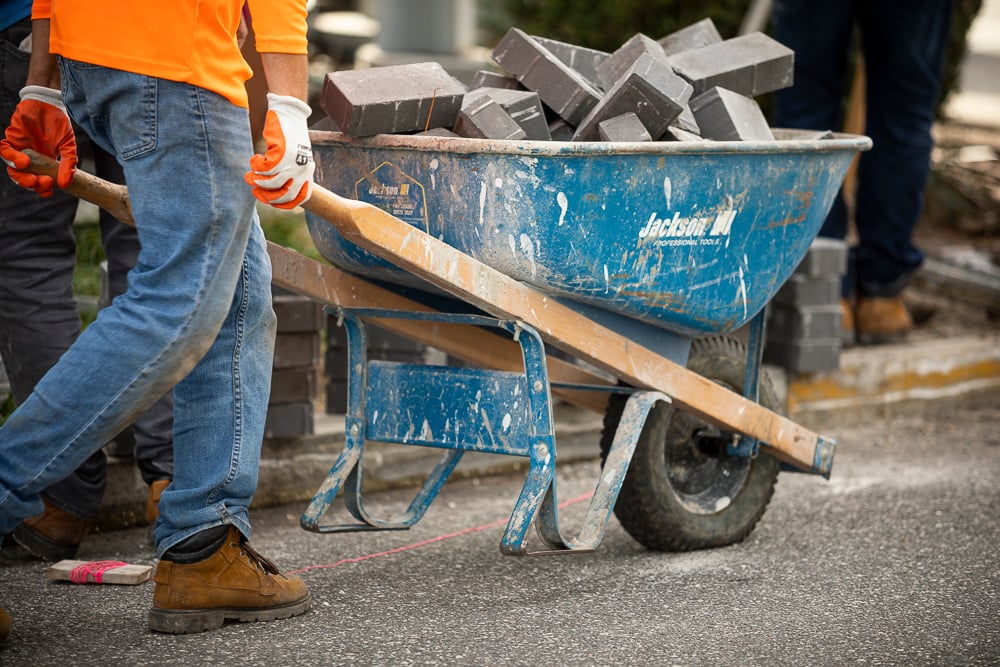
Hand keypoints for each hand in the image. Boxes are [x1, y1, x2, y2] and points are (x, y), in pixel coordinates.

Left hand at [0, 85, 76, 196]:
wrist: (49, 103)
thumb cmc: (59, 123)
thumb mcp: (69, 145)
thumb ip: (68, 164)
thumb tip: (65, 184)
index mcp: (44, 162)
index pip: (38, 181)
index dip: (41, 189)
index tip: (49, 191)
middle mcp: (30, 158)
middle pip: (23, 179)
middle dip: (32, 185)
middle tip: (44, 183)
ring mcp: (19, 149)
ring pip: (12, 169)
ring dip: (21, 177)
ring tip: (34, 177)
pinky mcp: (11, 138)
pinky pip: (4, 151)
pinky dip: (12, 158)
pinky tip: (24, 161)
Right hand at [245, 93, 313, 208]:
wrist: (291, 113)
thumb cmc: (290, 135)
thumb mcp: (296, 157)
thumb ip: (289, 172)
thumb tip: (272, 188)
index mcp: (307, 172)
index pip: (301, 198)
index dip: (284, 204)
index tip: (271, 202)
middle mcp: (303, 169)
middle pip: (284, 195)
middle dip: (266, 196)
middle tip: (255, 190)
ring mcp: (293, 162)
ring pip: (272, 183)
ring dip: (257, 180)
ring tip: (250, 175)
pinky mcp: (282, 153)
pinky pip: (265, 168)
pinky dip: (256, 166)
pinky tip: (255, 159)